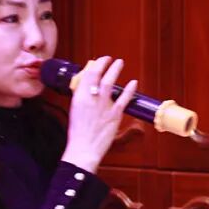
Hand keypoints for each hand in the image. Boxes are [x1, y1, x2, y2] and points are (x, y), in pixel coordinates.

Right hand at [60, 57, 138, 174]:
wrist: (83, 149)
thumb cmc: (78, 132)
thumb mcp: (75, 110)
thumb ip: (81, 98)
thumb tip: (87, 87)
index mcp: (79, 97)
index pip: (87, 75)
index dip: (95, 65)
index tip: (99, 62)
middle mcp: (91, 99)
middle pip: (98, 75)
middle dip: (105, 64)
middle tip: (110, 59)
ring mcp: (103, 106)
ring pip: (110, 83)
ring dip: (115, 70)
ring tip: (119, 63)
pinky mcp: (114, 115)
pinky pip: (124, 99)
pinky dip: (129, 89)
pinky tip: (133, 82)